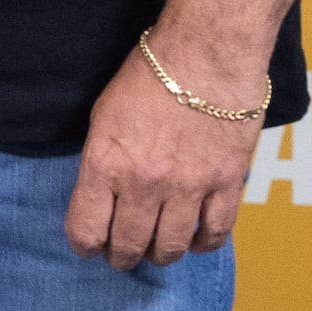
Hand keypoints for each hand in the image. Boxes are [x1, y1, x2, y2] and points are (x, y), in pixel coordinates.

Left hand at [67, 44, 257, 269]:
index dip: (85, 246)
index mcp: (105, 165)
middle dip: (121, 257)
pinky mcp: (226, 183)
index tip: (89, 246)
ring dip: (161, 255)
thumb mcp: (103, 118)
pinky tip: (194, 240)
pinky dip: (202, 244)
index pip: (86, 230)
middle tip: (122, 254)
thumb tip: (102, 197)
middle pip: (129, 246)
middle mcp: (144, 183)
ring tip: (157, 250)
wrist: (206, 53)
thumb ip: (101, 162)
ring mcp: (189, 187)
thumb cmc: (149, 77)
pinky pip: (215, 232)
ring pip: (171, 246)